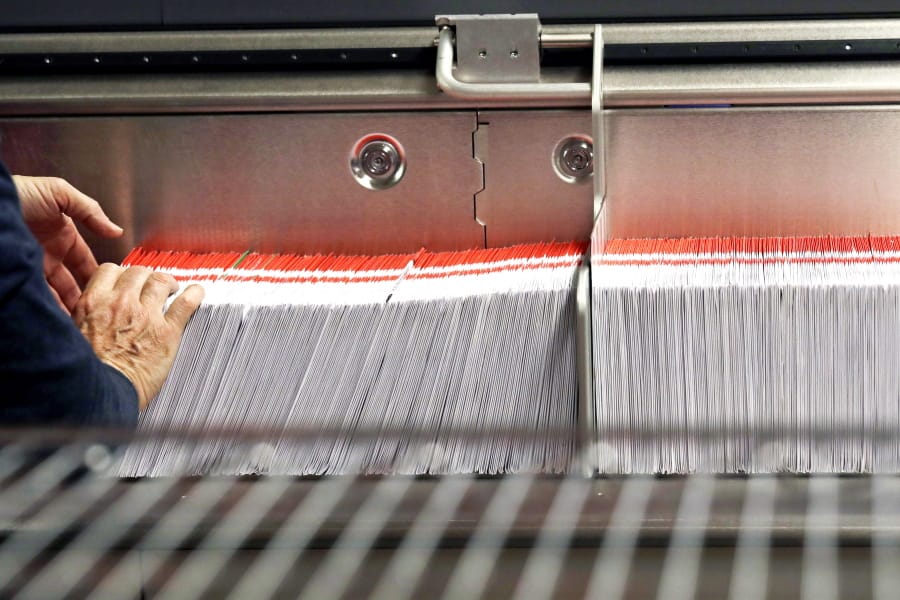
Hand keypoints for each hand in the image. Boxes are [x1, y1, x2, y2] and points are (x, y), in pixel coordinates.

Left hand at [13, 175, 123, 313]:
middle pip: (71, 284)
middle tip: (98, 314)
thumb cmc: (20, 194)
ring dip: (68, 307)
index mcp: (62, 238)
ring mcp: (32, 269)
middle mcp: (48, 256)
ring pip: (55, 295)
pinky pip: (36, 297)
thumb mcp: (60, 193)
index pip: (85, 263)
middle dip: (84, 298)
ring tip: (82, 322)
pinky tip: (61, 318)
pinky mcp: (18, 278)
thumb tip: (117, 231)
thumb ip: (91, 211)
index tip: (111, 290)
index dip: (98, 276)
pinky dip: (49, 308)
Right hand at [74, 265, 204, 409]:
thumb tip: (96, 310)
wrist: (101, 394)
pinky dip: (195, 294)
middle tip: (151, 286)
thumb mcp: (75, 335)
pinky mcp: (167, 332)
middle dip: (146, 277)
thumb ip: (88, 317)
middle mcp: (120, 303)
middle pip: (138, 273)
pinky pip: (186, 304)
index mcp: (93, 303)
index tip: (128, 282)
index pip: (110, 270)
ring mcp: (146, 315)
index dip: (122, 274)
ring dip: (168, 282)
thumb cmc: (87, 372)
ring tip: (172, 289)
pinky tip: (197, 293)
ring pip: (161, 281)